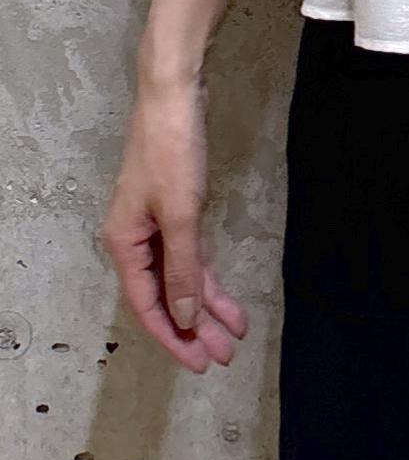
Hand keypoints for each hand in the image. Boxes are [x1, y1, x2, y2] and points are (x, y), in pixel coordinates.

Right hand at [100, 75, 247, 373]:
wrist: (175, 96)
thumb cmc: (171, 150)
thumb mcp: (180, 213)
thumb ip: (183, 268)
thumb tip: (186, 318)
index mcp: (125, 244)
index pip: (147, 305)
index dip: (174, 337)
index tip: (199, 363)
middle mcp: (136, 239)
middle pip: (166, 295)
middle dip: (195, 328)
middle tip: (224, 356)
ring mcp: (156, 224)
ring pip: (181, 277)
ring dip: (207, 305)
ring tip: (233, 334)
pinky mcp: (176, 208)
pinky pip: (190, 254)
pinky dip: (207, 275)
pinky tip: (226, 297)